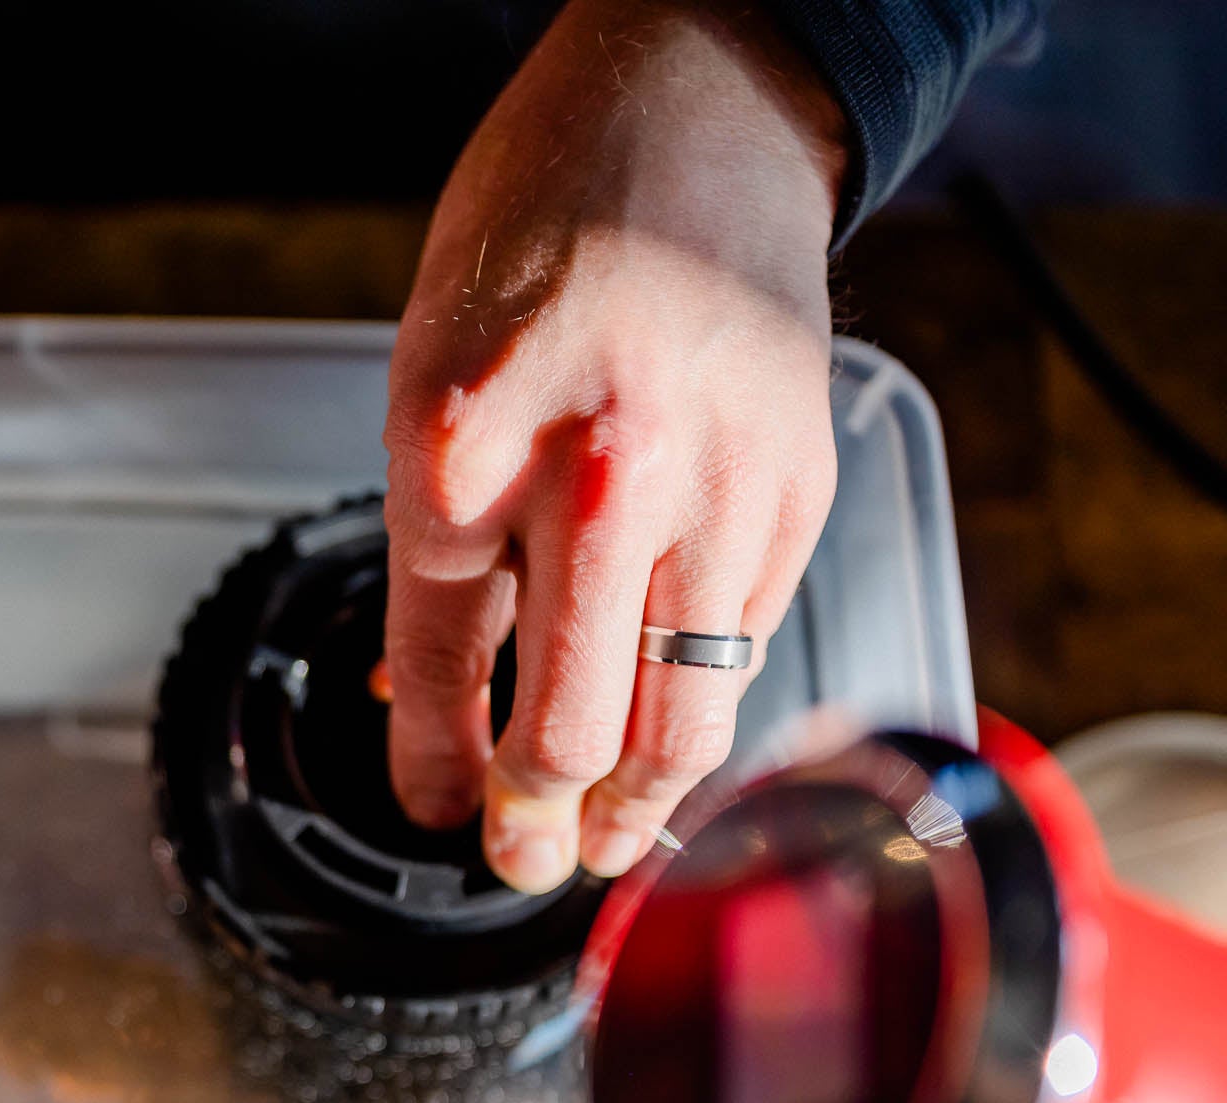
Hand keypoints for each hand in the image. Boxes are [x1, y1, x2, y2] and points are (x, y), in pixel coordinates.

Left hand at [381, 0, 847, 891]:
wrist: (691, 119)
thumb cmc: (543, 230)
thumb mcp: (428, 374)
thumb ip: (440, 542)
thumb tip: (430, 692)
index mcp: (466, 444)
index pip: (439, 663)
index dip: (433, 764)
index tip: (436, 808)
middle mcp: (595, 477)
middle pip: (567, 725)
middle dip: (537, 823)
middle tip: (522, 860)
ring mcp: (712, 490)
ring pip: (679, 720)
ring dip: (638, 810)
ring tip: (609, 847)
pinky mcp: (798, 493)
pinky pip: (747, 651)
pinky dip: (706, 713)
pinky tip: (676, 741)